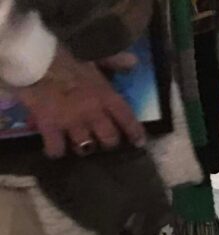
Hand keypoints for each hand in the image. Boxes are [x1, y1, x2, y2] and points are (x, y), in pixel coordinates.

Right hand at [17, 45, 144, 158]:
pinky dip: (55, 150)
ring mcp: (71, 123)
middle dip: (107, 141)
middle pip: (109, 140)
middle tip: (101, 139)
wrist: (31, 55)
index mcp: (104, 95)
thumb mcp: (92, 55)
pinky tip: (54, 146)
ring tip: (78, 143)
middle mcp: (92, 113)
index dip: (135, 132)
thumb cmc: (63, 53)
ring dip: (83, 147)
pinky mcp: (50, 127)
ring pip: (85, 148)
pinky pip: (56, 150)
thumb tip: (133, 62)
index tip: (139, 142)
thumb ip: (113, 61)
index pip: (127, 118)